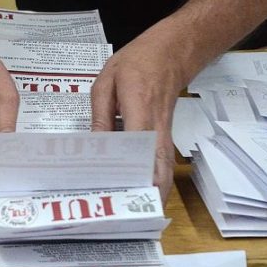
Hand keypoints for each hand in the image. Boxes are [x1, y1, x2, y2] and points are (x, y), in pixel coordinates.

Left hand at [90, 23, 193, 201]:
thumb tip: (94, 147)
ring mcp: (165, 132)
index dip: (128, 171)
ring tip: (133, 215)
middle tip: (125, 215)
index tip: (116, 191)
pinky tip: (142, 195)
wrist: (172, 51)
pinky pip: (162, 163)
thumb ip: (100, 115)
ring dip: (153, 193)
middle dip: (145, 194)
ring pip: (164, 169)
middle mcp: (156, 125)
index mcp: (139, 107)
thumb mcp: (106, 82)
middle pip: (157, 167)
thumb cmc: (136, 63)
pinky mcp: (166, 136)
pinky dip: (156, 181)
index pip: (136, 146)